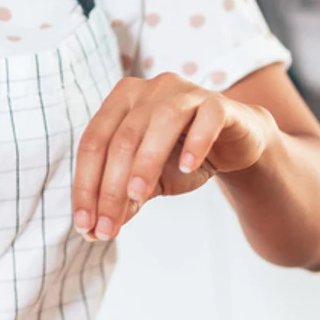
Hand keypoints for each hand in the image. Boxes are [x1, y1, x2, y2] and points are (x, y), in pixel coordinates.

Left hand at [72, 73, 278, 240]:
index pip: (93, 143)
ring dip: (145, 163)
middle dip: (110, 188)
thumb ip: (125, 197)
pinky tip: (188, 166)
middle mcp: (150, 89)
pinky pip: (207, 117)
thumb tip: (97, 230)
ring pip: (160, 122)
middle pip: (122, 138)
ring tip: (137, 196)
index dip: (85, 186)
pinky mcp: (219, 103)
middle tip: (109, 227)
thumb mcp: (150, 181)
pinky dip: (197, 142)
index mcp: (121, 101)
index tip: (85, 226)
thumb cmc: (182, 156)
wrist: (233, 145)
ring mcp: (185, 92)